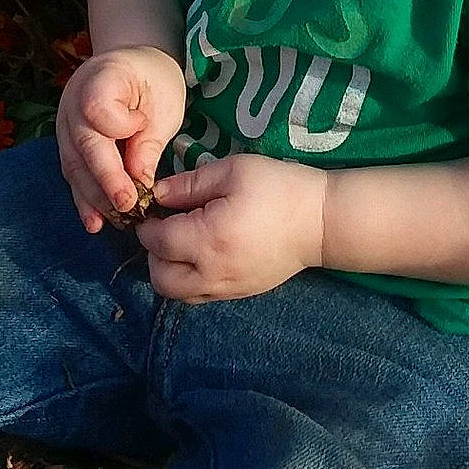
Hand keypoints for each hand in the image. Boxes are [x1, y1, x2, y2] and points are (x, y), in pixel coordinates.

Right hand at [55, 46, 188, 234]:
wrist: (134, 67)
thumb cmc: (154, 82)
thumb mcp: (163, 104)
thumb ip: (148, 141)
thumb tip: (140, 183)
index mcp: (100, 77)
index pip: (98, 110)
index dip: (120, 127)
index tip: (141, 125)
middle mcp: (73, 101)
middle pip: (84, 146)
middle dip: (106, 181)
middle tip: (128, 207)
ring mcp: (66, 124)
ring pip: (75, 166)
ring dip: (94, 197)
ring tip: (116, 221)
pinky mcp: (67, 144)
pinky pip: (73, 174)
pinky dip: (85, 199)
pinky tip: (95, 222)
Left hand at [138, 153, 327, 302]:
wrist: (321, 221)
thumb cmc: (278, 188)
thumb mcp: (233, 171)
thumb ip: (190, 184)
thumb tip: (158, 194)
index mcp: (208, 238)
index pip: (156, 241)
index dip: (148, 223)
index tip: (155, 206)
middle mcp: (212, 272)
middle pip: (159, 277)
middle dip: (154, 252)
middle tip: (167, 227)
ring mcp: (227, 288)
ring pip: (177, 293)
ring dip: (169, 270)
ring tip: (183, 243)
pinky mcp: (239, 294)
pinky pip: (199, 297)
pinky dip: (189, 280)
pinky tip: (202, 255)